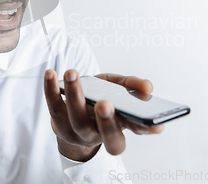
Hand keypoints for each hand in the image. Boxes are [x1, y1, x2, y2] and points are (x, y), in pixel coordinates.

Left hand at [44, 69, 164, 160]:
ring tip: (73, 73)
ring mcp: (77, 131)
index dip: (144, 131)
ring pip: (76, 118)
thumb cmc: (100, 98)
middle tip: (106, 103)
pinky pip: (54, 107)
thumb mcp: (117, 90)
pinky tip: (51, 73)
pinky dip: (50, 90)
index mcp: (118, 129)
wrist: (72, 113)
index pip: (136, 132)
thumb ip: (132, 86)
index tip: (157, 125)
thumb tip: (148, 87)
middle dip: (106, 121)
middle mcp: (98, 134)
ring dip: (74, 95)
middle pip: (103, 134)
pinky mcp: (58, 122)